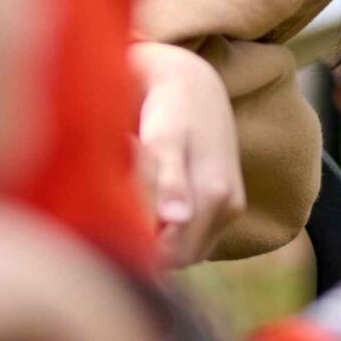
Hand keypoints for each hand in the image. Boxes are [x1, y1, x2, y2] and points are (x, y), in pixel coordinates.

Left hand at [130, 41, 243, 267]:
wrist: (194, 84)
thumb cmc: (171, 108)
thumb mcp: (165, 139)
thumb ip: (169, 180)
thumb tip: (176, 219)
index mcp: (215, 195)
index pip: (171, 254)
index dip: (138, 247)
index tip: (112, 220)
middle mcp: (227, 208)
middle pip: (180, 257)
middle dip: (148, 244)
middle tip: (119, 206)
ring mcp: (228, 209)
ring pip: (186, 250)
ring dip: (159, 237)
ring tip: (135, 197)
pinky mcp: (225, 206)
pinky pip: (194, 236)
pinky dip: (170, 228)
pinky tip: (151, 199)